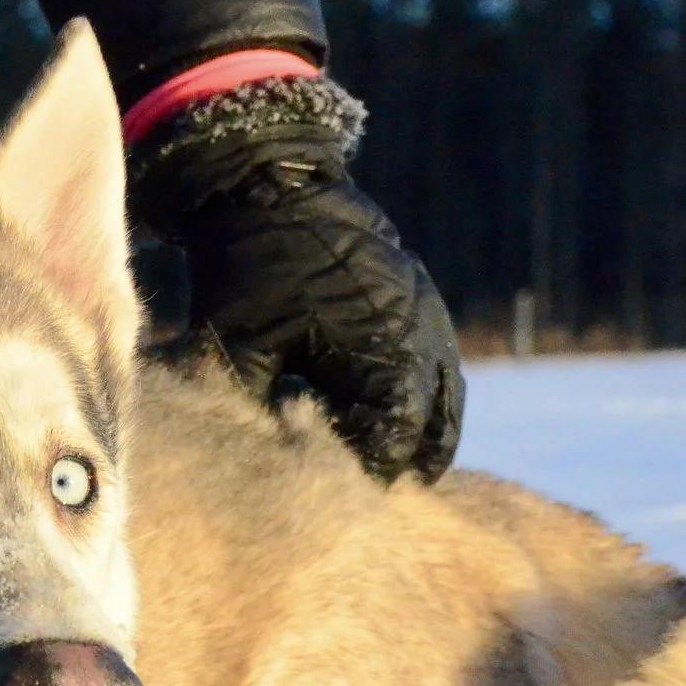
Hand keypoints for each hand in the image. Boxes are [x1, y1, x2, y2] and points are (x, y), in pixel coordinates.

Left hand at [133, 76, 462, 484]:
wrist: (268, 181)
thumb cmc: (247, 268)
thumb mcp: (239, 349)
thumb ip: (258, 413)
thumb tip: (266, 470)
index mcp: (384, 352)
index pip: (392, 443)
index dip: (367, 478)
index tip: (340, 503)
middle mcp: (420, 335)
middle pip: (431, 432)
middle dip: (400, 465)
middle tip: (367, 497)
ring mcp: (427, 314)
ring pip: (446, 402)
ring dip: (419, 436)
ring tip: (388, 472)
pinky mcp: (420, 298)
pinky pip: (440, 367)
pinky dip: (422, 399)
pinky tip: (389, 419)